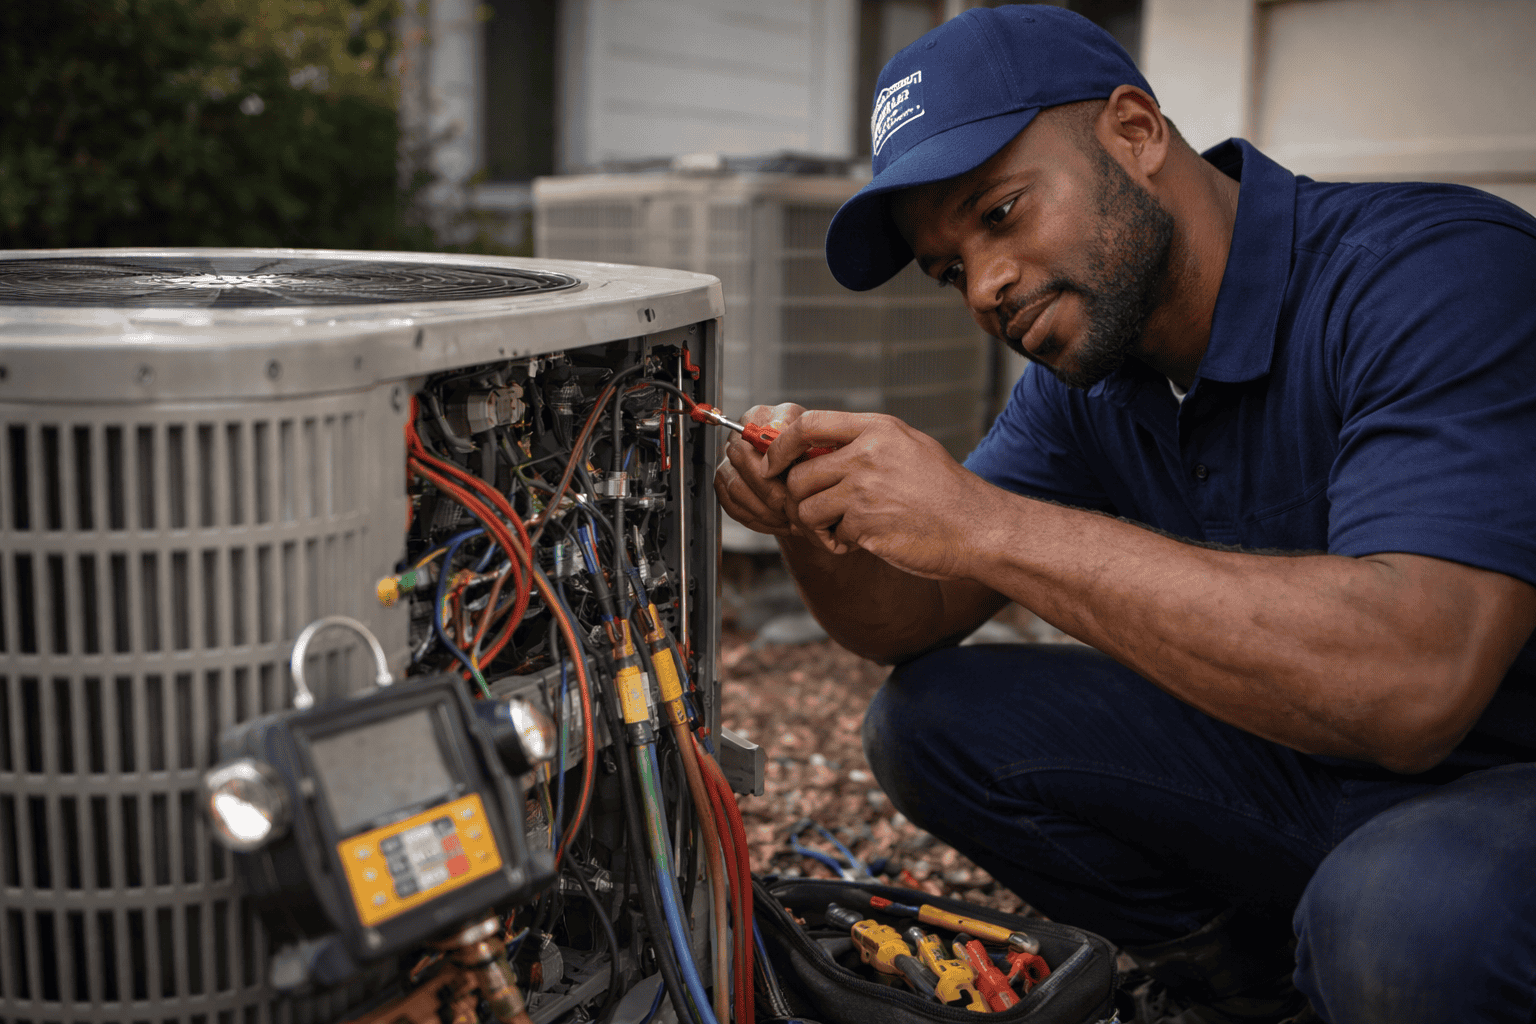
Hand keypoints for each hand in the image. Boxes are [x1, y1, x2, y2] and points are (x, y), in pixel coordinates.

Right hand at [713, 402, 805, 536]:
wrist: (811, 474)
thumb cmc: (818, 456)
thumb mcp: (823, 444)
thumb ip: (810, 446)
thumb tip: (801, 460)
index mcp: (763, 416)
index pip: (759, 434)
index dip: (777, 461)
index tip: (796, 481)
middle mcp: (740, 435)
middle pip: (742, 460)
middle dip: (770, 490)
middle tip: (792, 506)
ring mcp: (729, 459)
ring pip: (736, 487)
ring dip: (764, 510)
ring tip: (789, 519)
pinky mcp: (725, 484)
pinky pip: (732, 505)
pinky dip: (757, 519)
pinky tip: (779, 523)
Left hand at [766, 410, 999, 580]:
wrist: (979, 527)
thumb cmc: (945, 491)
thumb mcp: (909, 447)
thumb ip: (865, 442)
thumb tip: (815, 447)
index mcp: (877, 429)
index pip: (807, 424)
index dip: (780, 446)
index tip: (773, 464)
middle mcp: (867, 455)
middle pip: (798, 476)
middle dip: (801, 499)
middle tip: (822, 511)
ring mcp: (866, 490)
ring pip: (806, 510)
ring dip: (819, 525)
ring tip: (847, 526)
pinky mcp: (867, 525)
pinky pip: (832, 535)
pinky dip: (844, 543)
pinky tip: (870, 539)